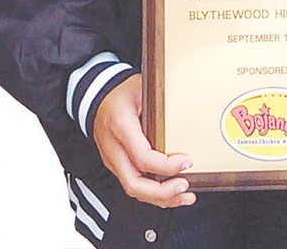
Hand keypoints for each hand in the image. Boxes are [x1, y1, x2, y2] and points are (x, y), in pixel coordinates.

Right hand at [93, 73, 196, 207]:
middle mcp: (113, 147)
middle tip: (185, 186)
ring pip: (133, 189)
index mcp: (120, 125)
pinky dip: (153, 195)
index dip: (166, 165)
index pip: (141, 156)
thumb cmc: (123, 92)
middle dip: (162, 192)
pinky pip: (134, 185)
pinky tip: (172, 194)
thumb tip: (189, 109)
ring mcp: (112, 160)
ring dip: (160, 198)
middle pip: (133, 183)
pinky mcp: (117, 166)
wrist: (97, 96)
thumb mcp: (142, 87)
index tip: (187, 161)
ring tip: (185, 196)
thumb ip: (161, 102)